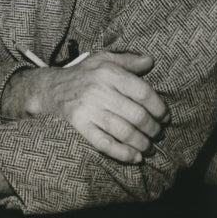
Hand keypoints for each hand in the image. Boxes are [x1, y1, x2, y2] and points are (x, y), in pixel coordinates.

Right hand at [2, 52, 169, 162]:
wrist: (51, 89)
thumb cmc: (84, 74)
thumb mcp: (104, 60)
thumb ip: (128, 60)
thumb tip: (151, 61)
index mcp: (108, 72)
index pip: (143, 92)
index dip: (159, 108)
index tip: (165, 117)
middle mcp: (99, 90)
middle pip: (137, 115)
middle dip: (153, 129)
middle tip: (158, 134)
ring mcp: (88, 109)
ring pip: (124, 131)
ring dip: (142, 143)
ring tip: (150, 147)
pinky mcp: (80, 126)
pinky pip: (105, 144)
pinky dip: (124, 154)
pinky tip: (136, 157)